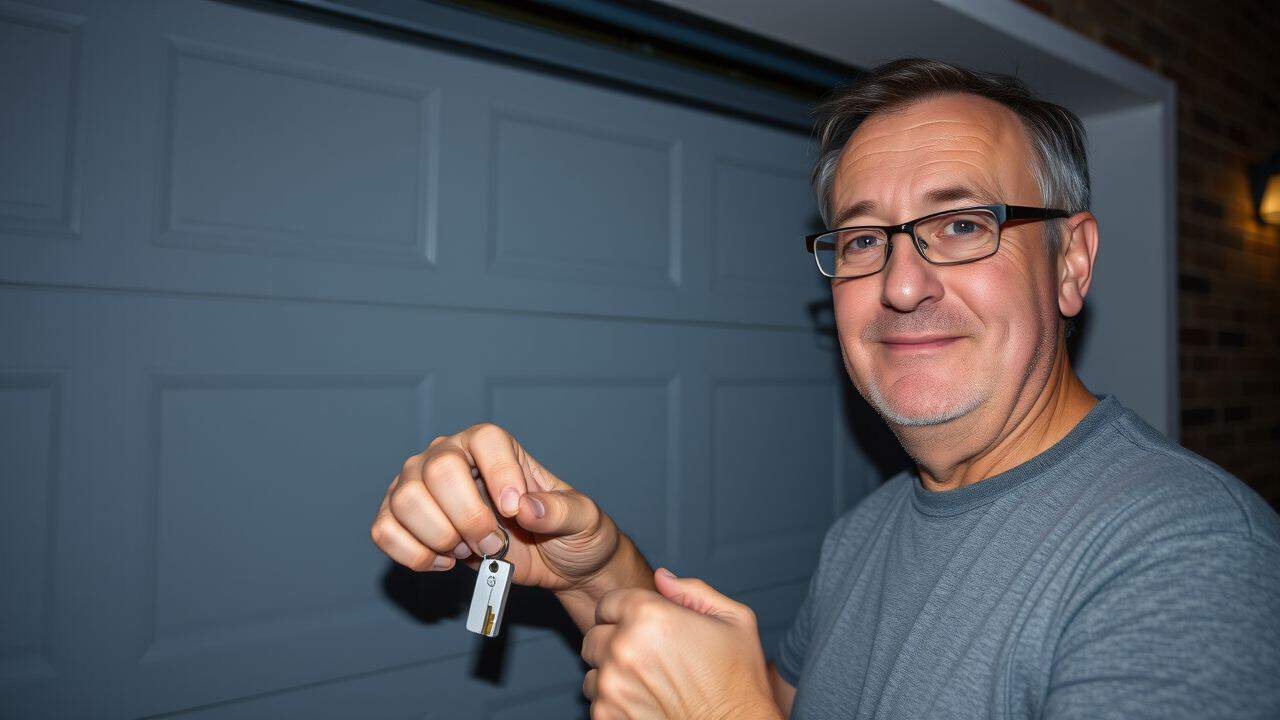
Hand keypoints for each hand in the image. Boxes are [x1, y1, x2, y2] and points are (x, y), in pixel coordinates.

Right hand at [371, 423, 637, 595]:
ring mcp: (420, 487)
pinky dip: (413, 554)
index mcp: (494, 446)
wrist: (555, 566)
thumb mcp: (584, 519)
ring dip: (440, 537)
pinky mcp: (403, 521)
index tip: (515, 509)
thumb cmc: (570, 533)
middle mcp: (451, 456)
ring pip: (405, 500)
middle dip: (467, 518)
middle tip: (494, 543)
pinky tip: (444, 562)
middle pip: (437, 470)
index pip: (484, 439)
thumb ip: (562, 510)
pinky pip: (385, 530)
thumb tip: (526, 506)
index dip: (498, 473)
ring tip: (468, 551)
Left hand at [581, 568, 780, 719]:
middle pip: (594, 637)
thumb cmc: (738, 680)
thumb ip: (693, 591)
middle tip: (646, 658)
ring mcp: (612, 686)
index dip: (624, 614)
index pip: (607, 604)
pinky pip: (596, 703)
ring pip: (593, 673)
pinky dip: (615, 704)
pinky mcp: (608, 717)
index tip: (640, 628)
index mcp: (649, 616)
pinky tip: (646, 703)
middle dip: (614, 644)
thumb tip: (661, 577)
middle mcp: (624, 648)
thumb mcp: (733, 620)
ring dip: (612, 676)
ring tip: (647, 684)